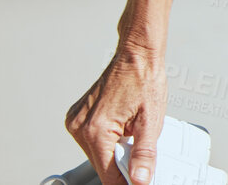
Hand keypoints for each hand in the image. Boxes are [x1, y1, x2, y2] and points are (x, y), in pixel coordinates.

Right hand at [65, 40, 168, 184]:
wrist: (136, 55)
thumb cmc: (144, 79)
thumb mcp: (151, 121)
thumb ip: (144, 154)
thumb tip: (140, 179)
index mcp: (97, 131)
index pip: (108, 175)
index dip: (126, 182)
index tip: (138, 181)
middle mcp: (80, 128)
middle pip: (102, 164)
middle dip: (122, 163)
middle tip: (139, 147)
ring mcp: (76, 122)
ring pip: (97, 153)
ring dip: (115, 149)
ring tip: (131, 130)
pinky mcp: (77, 117)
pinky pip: (93, 139)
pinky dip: (107, 139)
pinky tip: (121, 125)